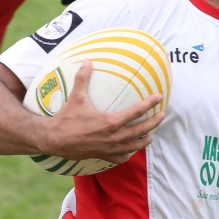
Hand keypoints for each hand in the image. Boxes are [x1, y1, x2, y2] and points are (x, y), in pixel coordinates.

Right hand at [38, 60, 165, 163]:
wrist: (55, 140)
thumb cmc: (67, 118)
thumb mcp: (76, 97)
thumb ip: (83, 78)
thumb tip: (87, 60)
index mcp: (111, 122)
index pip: (136, 112)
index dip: (150, 104)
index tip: (159, 97)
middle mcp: (114, 137)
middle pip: (141, 130)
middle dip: (154, 122)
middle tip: (163, 115)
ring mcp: (109, 148)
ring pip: (134, 146)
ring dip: (145, 140)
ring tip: (152, 135)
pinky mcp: (103, 156)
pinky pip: (121, 157)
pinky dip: (128, 153)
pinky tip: (131, 150)